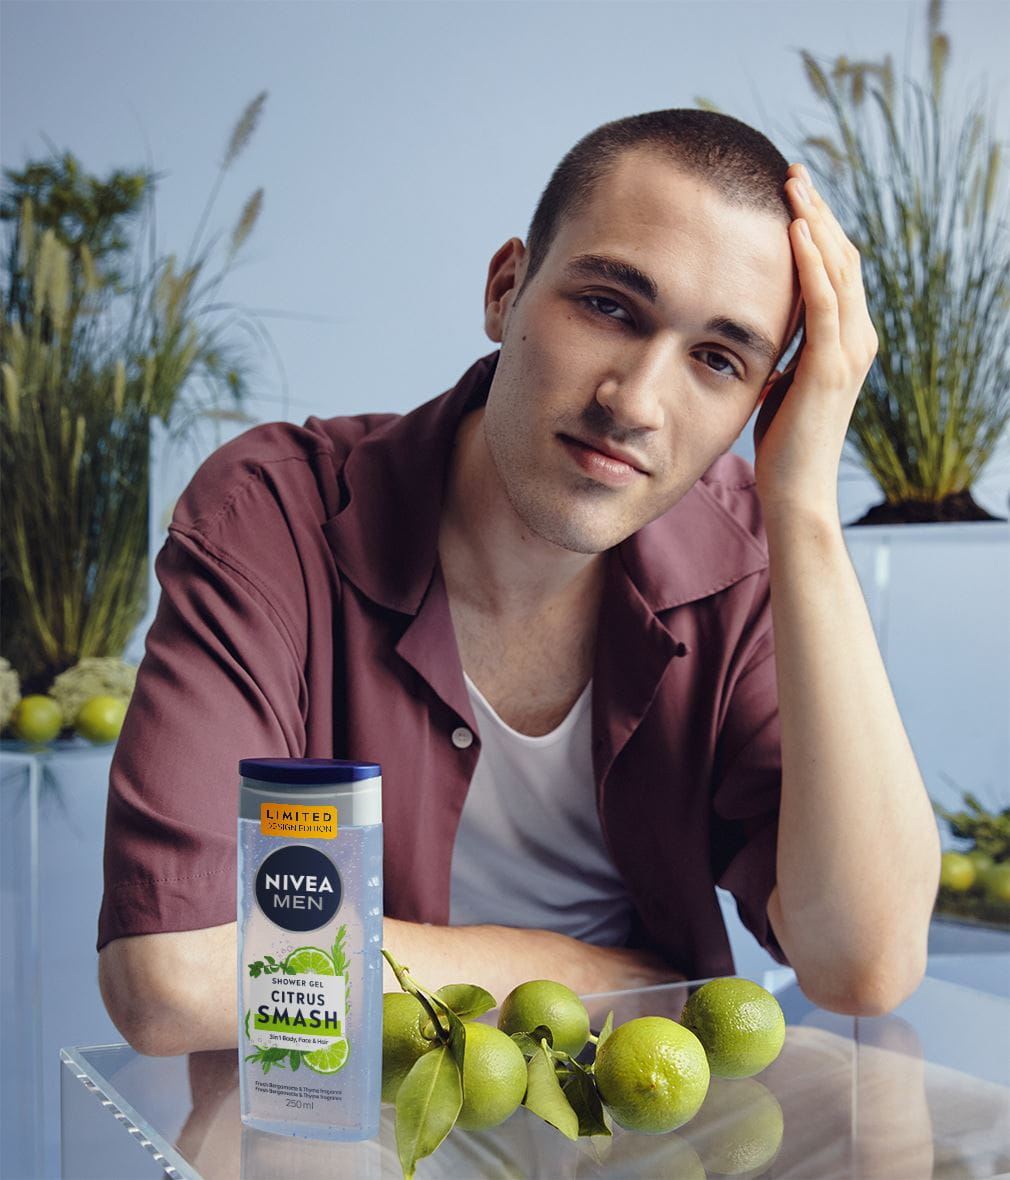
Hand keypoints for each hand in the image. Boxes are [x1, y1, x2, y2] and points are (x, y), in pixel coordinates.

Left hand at [752, 163, 877, 518]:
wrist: (795, 492)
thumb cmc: (783, 445)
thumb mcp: (783, 384)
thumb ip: (785, 351)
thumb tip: (762, 327)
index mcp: (847, 341)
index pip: (837, 269)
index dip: (818, 227)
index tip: (791, 192)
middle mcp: (857, 339)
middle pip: (844, 257)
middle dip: (818, 210)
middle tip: (793, 171)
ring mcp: (849, 352)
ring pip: (839, 270)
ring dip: (815, 222)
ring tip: (793, 184)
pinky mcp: (831, 368)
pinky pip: (824, 303)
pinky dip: (813, 263)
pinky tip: (796, 230)